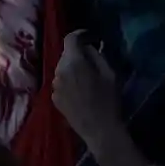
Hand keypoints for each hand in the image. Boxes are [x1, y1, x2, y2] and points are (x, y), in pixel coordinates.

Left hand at [52, 39, 149, 165]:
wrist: (100, 131)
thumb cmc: (109, 101)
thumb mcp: (110, 74)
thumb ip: (97, 55)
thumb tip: (89, 46)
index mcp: (73, 62)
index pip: (70, 38)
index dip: (80, 34)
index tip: (89, 37)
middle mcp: (59, 70)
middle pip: (66, 55)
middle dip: (77, 55)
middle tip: (91, 62)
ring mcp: (54, 85)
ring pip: (62, 69)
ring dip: (72, 70)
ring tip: (86, 80)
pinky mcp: (54, 98)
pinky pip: (60, 83)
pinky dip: (68, 83)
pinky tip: (79, 93)